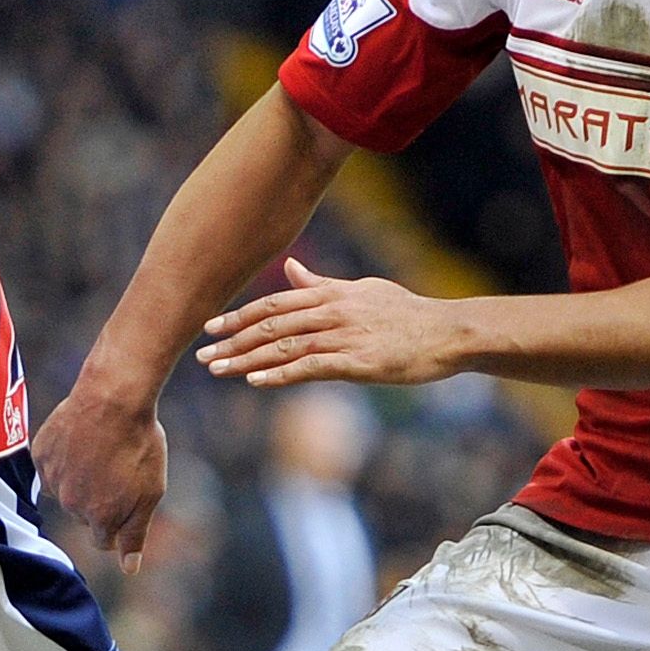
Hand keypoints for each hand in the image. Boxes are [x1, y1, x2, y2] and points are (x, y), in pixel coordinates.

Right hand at [32, 378, 167, 571]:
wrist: (113, 398)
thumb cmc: (139, 444)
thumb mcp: (151, 492)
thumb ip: (136, 533)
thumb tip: (129, 568)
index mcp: (100, 518)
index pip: (104, 540)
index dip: (118, 519)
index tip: (126, 496)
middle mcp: (72, 505)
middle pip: (84, 515)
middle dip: (98, 500)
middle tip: (116, 469)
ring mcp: (53, 479)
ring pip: (66, 491)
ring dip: (79, 479)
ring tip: (99, 451)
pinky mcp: (41, 454)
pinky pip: (50, 466)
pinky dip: (63, 458)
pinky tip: (80, 441)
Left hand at [196, 258, 465, 387]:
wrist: (448, 333)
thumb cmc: (406, 313)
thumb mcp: (361, 290)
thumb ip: (321, 284)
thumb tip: (289, 269)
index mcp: (331, 294)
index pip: (274, 303)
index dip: (239, 315)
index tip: (209, 327)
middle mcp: (332, 311)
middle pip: (271, 325)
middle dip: (233, 341)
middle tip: (201, 355)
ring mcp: (344, 336)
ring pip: (285, 347)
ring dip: (247, 360)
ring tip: (218, 370)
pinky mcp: (358, 362)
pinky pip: (311, 368)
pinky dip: (280, 374)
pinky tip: (256, 382)